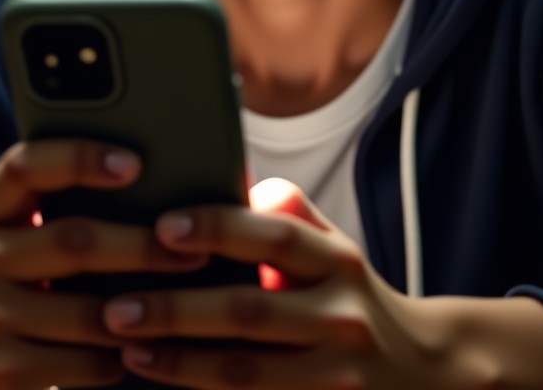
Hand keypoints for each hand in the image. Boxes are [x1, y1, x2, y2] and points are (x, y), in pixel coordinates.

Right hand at [0, 139, 206, 388]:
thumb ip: (50, 202)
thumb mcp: (5, 234)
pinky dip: (121, 358)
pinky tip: (142, 350)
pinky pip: (83, 363)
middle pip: (72, 240)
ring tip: (185, 301)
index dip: (79, 157)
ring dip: (144, 310)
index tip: (134, 163)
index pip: (25, 166)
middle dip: (142, 245)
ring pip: (88, 311)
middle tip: (195, 249)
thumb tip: (152, 175)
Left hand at [100, 177, 437, 388]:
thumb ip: (289, 213)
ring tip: (129, 349)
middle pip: (250, 311)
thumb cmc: (353, 297)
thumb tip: (232, 174)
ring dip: (181, 362)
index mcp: (336, 260)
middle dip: (178, 309)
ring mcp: (338, 375)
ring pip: (247, 371)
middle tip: (118, 306)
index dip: (217, 228)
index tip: (163, 227)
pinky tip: (166, 384)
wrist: (424, 372)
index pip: (273, 236)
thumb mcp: (334, 248)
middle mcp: (341, 315)